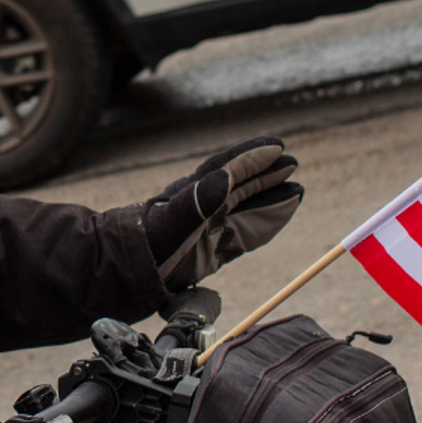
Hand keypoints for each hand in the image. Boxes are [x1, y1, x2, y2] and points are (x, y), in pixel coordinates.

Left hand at [143, 136, 304, 290]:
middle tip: (293, 162)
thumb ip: (197, 200)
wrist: (125, 274)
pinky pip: (244, 234)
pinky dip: (264, 225)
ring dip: (270, 198)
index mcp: (193, 195)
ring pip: (246, 208)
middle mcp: (202, 209)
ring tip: (296, 189)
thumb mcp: (171, 223)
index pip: (227, 170)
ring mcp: (207, 230)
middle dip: (267, 174)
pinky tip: (277, 219)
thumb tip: (226, 175)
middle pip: (241, 186)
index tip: (276, 147)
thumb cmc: (146, 247)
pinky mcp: (210, 252)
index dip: (251, 157)